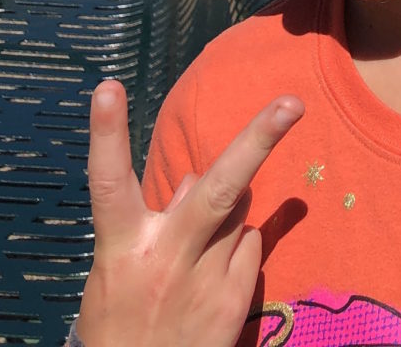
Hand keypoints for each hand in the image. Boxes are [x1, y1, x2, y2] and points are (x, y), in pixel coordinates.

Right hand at [75, 79, 303, 346]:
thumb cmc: (124, 314)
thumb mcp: (121, 265)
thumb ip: (157, 216)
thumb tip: (195, 177)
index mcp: (121, 247)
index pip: (107, 182)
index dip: (106, 134)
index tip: (108, 86)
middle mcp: (164, 260)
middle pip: (217, 191)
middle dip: (259, 142)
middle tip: (293, 103)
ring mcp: (203, 283)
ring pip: (239, 211)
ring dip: (229, 210)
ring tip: (199, 248)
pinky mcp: (232, 303)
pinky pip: (251, 246)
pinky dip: (239, 246)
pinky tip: (215, 273)